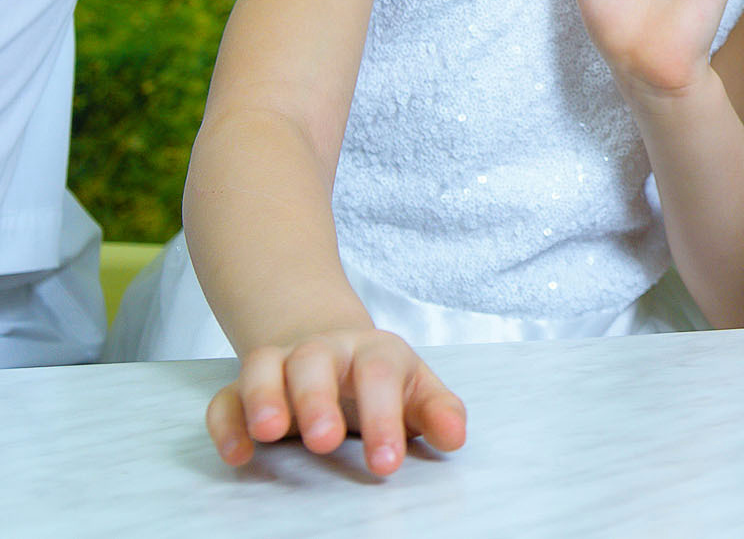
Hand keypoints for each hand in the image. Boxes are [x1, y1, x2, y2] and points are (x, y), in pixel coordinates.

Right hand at [205, 327, 465, 474]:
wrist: (329, 343)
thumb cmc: (379, 378)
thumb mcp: (415, 389)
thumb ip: (438, 411)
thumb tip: (455, 438)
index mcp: (374, 351)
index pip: (379, 375)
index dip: (384, 418)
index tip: (386, 465)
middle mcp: (324, 351)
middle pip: (316, 361)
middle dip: (318, 400)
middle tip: (325, 442)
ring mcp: (280, 365)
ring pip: (263, 365)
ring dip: (264, 397)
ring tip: (270, 432)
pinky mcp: (242, 388)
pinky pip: (224, 398)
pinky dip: (226, 422)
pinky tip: (238, 454)